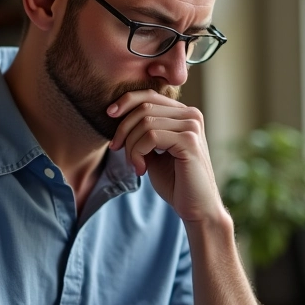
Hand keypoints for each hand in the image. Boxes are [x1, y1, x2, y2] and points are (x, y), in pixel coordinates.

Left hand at [107, 90, 221, 222]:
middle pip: (144, 106)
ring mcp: (192, 126)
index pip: (150, 96)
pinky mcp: (189, 141)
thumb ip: (143, 134)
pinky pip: (151, 136)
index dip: (126, 101)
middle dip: (124, 129)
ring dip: (131, 146)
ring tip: (135, 165)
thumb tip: (118, 115)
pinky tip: (141, 169)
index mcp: (184, 115)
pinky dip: (138, 153)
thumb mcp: (154, 153)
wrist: (196, 208)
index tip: (108, 114)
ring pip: (145, 122)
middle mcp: (191, 115)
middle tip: (117, 150)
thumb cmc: (176, 183)